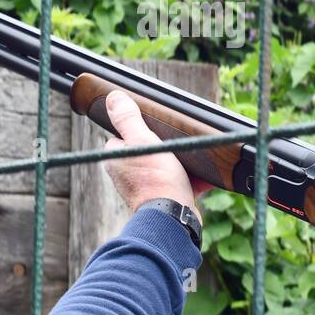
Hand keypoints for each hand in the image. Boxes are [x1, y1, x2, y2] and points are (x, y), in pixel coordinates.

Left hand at [103, 90, 212, 216]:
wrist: (174, 218)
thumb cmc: (155, 179)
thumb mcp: (142, 141)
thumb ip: (127, 119)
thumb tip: (113, 97)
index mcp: (116, 159)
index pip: (124, 135)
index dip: (140, 130)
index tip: (154, 130)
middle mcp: (126, 175)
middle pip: (146, 149)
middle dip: (163, 147)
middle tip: (176, 145)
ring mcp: (144, 188)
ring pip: (163, 166)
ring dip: (178, 163)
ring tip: (189, 160)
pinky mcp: (163, 199)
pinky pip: (177, 182)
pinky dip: (189, 179)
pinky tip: (202, 175)